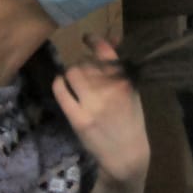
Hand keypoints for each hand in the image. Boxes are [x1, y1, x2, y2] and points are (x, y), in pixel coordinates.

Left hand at [54, 35, 149, 187]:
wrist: (126, 154)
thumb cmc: (131, 121)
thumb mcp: (133, 92)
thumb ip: (121, 69)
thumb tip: (110, 39)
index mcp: (126, 82)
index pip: (106, 53)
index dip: (94, 41)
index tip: (86, 37)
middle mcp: (109, 90)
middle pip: (86, 63)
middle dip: (82, 63)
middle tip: (84, 70)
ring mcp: (93, 105)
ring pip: (72, 73)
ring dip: (71, 72)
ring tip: (74, 79)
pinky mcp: (78, 118)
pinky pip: (61, 91)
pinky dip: (59, 83)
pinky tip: (62, 84)